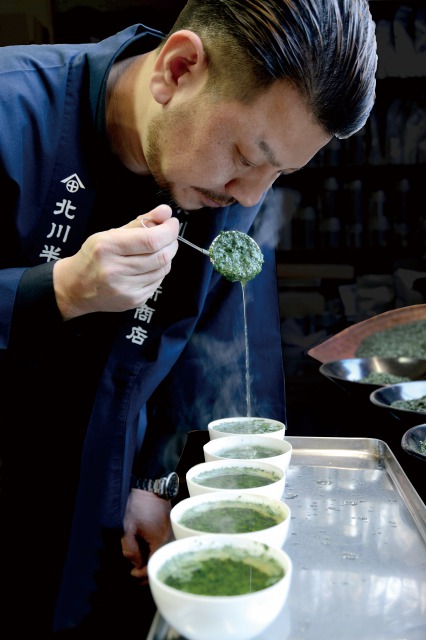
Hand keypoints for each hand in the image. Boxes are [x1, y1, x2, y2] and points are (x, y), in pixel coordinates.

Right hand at [53, 204, 178, 319]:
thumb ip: (141, 221)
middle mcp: (115, 270)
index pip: (151, 240)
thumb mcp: (111, 233)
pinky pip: (158, 282)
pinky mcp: (134, 300)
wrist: (76, 287)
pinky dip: (159, 271)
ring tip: (157, 250)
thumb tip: (166, 211)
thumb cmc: (94, 256)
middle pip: (161, 256)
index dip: (168, 231)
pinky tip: (148, 266)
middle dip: (172, 242)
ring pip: (163, 269)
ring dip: (166, 257)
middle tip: (169, 236)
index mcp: (107, 247)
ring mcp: (125, 288)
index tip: (172, 223)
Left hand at [121, 489, 172, 583]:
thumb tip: (135, 565)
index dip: (142, 574)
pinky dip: (154, 550)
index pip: (153, 565)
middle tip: (134, 573)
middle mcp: (169, 538)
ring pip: (162, 553)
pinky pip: (163, 543)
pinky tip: (145, 550)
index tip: (131, 574)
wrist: (150, 484)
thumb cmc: (137, 504)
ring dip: (151, 559)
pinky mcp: (169, 525)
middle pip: (160, 561)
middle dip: (147, 570)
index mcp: (160, 540)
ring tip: (138, 563)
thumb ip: (130, 549)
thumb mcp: (127, 527)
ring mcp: (171, 531)